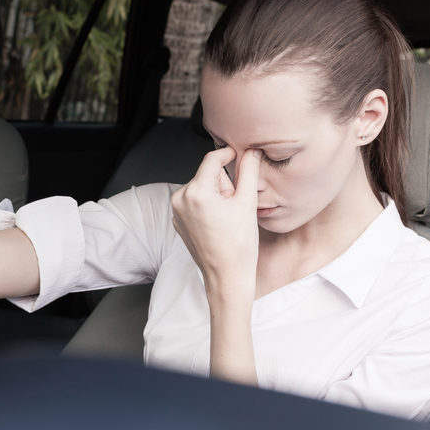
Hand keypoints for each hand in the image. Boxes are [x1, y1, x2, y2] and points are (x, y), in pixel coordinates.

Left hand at [171, 147, 260, 297]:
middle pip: (207, 176)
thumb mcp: (247, 203)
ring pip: (201, 189)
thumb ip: (249, 171)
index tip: (242, 154)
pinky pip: (195, 204)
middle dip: (224, 185)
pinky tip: (218, 225)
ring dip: (216, 196)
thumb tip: (252, 151)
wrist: (227, 278)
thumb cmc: (238, 245)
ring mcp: (176, 212)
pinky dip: (207, 207)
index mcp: (196, 192)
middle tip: (236, 207)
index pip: (212, 159)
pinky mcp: (178, 222)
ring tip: (228, 219)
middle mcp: (180, 199)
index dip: (229, 153)